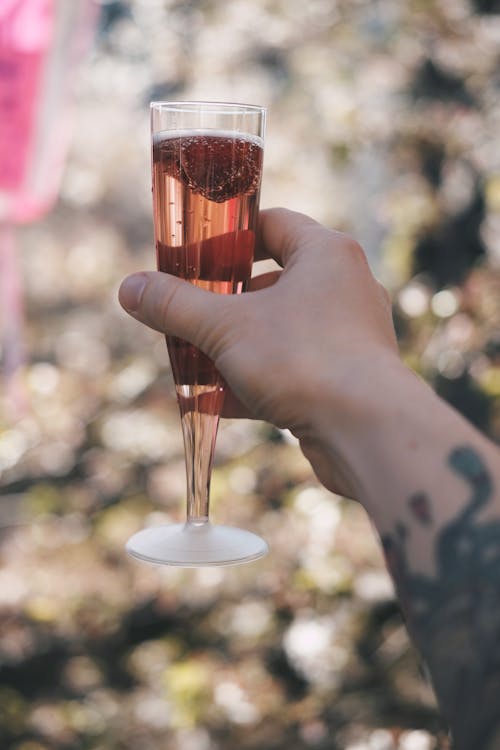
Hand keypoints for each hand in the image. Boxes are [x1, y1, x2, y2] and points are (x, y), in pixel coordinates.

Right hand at [119, 208, 399, 495]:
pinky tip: (215, 403)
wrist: (369, 432)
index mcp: (326, 253)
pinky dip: (255, 382)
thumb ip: (175, 306)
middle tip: (186, 314)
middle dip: (224, 304)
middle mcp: (345, 287)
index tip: (194, 256)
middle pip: (272, 283)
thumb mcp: (226, 328)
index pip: (272, 224)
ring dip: (234, 348)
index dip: (228, 236)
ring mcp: (350, 335)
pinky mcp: (348, 378)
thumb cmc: (303, 360)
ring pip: (280, 332)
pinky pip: (293, 370)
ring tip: (193, 362)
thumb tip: (128, 288)